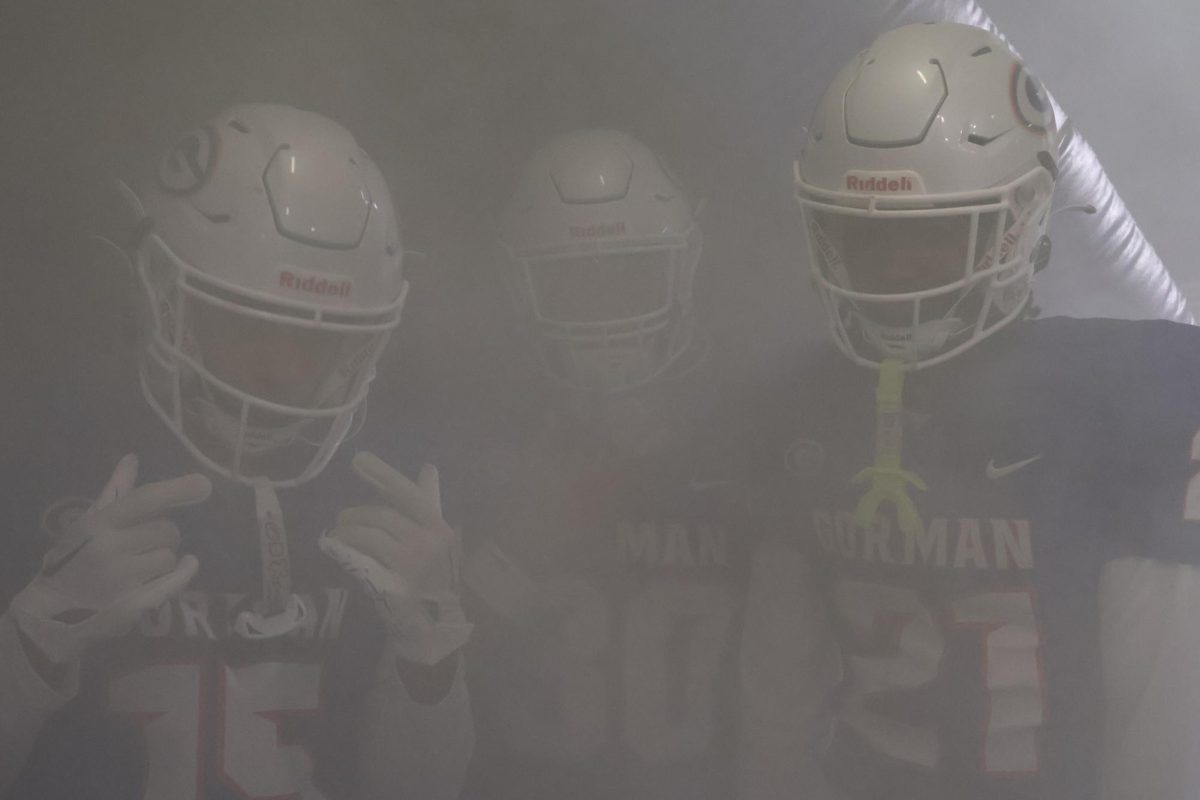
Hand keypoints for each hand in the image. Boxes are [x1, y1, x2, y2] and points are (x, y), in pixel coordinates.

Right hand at [9, 454, 209, 663]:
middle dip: (163, 534)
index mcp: (99, 524)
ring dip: (164, 559)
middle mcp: (110, 549)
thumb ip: (115, 491)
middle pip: (167, 530)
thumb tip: (132, 458)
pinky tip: (188, 565)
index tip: (204, 484)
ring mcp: (122, 579)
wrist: (50, 613)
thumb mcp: (88, 524)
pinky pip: (175, 581)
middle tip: (145, 543)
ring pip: (171, 556)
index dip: (178, 489)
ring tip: (141, 566)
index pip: (146, 500)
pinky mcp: (135, 604)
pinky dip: (185, 572)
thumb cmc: (73, 560)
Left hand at [320, 452, 471, 665]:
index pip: (408, 494)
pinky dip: (343, 551)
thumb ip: (430, 502)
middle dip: (355, 514)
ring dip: (346, 532)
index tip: (358, 460)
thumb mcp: (438, 536)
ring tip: (339, 536)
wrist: (434, 623)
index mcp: (437, 527)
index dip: (383, 475)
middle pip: (380, 516)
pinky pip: (359, 562)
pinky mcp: (389, 588)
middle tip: (342, 519)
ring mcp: (408, 567)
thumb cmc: (434, 574)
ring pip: (366, 536)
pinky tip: (332, 546)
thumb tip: (428, 468)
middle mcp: (426, 544)